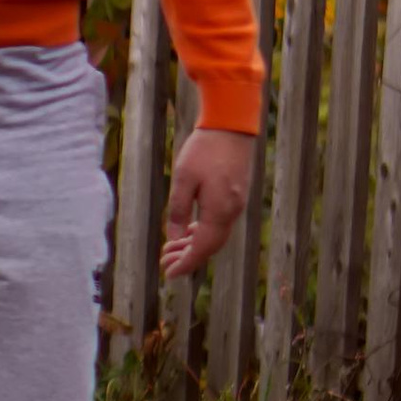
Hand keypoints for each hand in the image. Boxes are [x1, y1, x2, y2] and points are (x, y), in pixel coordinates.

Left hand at [162, 128, 255, 282]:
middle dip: (188, 257)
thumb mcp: (183, 179)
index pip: (202, 248)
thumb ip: (179, 210)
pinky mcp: (236, 195)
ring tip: (171, 248)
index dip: (186, 263)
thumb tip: (175, 238)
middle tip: (164, 262)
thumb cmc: (205, 149)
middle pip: (210, 246)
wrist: (231, 126)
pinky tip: (189, 231)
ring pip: (215, 235)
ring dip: (194, 245)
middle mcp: (232, 212)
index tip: (169, 274)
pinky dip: (203, 232)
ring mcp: (236, 204)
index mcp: (219, 211)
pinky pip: (219, 223)